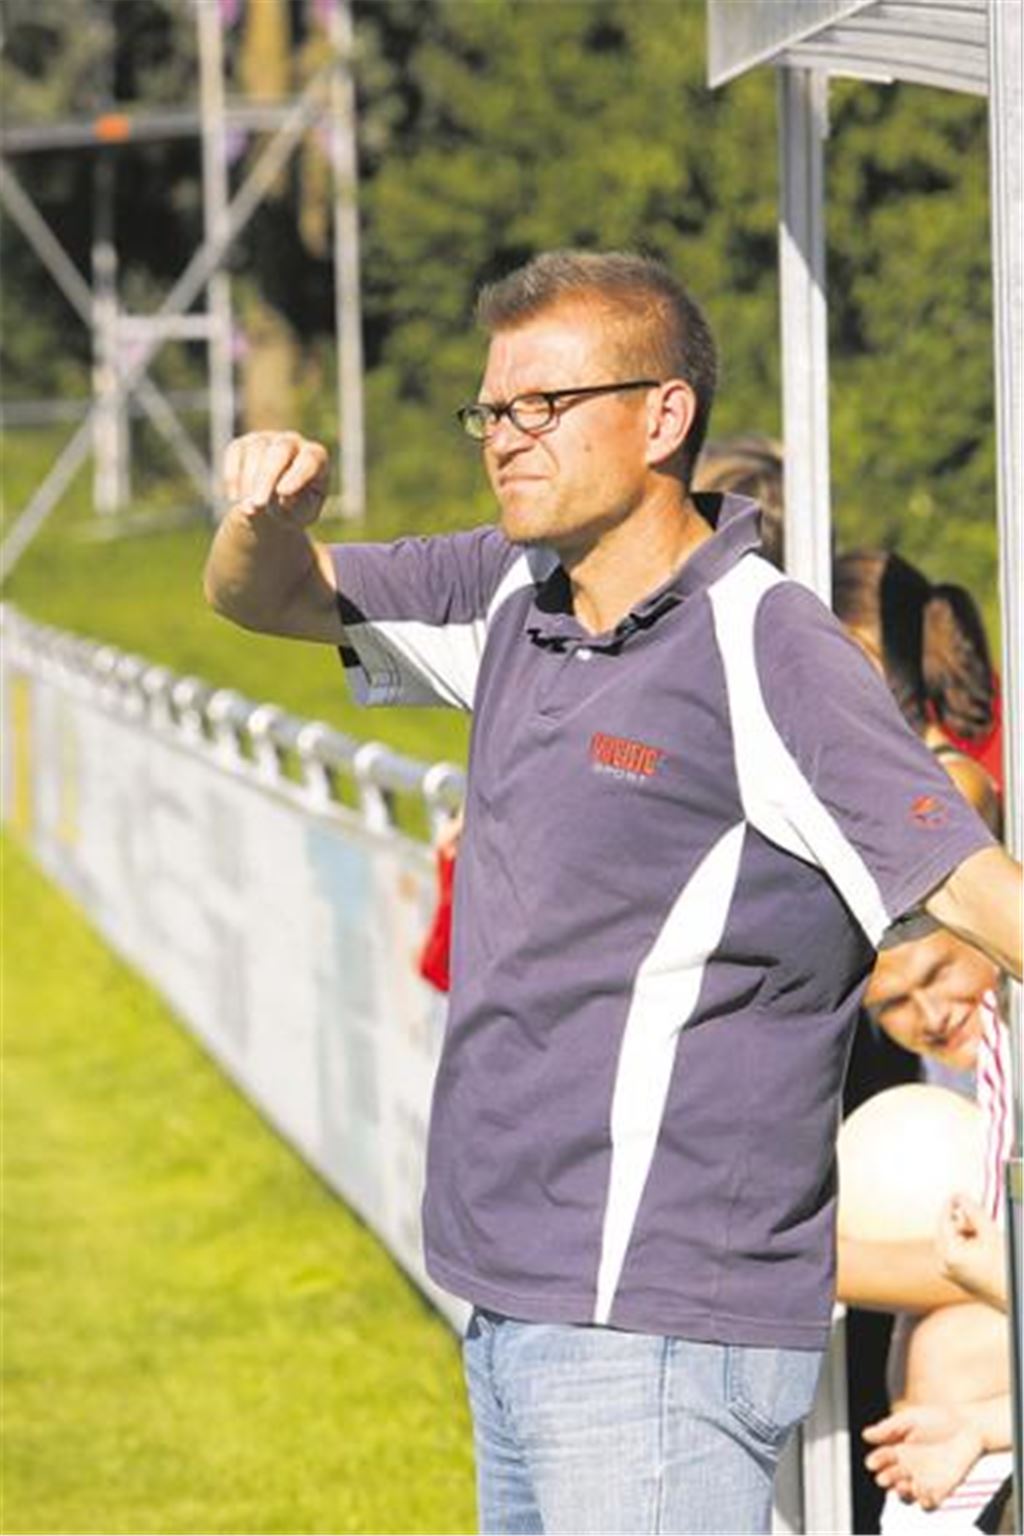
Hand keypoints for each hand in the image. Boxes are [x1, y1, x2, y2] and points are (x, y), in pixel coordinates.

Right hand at [223, 431, 329, 529]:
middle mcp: (294, 442)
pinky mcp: (244, 443)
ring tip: (249, 509)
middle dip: (267, 478)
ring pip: (256, 450)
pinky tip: (234, 497)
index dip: (297, 474)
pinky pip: (236, 452)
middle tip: (258, 504)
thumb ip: (299, 508)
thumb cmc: (294, 510)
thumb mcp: (303, 515)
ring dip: (249, 482)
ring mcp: (268, 439)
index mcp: (316, 457)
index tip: (283, 493)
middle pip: (281, 450)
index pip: (310, 459)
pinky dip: (233, 476)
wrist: (271, 507)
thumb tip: (282, 498)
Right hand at [863, 1404, 983, 1509]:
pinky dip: (923, 1501)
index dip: (875, 1462)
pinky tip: (920, 1493)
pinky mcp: (940, 1489)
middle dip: (886, 1479)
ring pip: (906, 1493)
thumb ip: (888, 1427)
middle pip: (891, 1478)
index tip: (872, 1463)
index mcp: (899, 1449)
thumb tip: (866, 1435)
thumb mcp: (910, 1418)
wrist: (968, 1426)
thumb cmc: (938, 1418)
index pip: (881, 1459)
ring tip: (902, 1485)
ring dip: (901, 1493)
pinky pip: (928, 1502)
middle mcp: (909, 1466)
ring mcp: (923, 1479)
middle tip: (885, 1478)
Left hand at [936, 1193, 1005, 1308]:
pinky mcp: (957, 1278)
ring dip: (968, 1235)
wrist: (1015, 1297)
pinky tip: (986, 1251)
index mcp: (948, 1254)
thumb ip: (972, 1211)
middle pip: (947, 1231)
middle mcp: (944, 1265)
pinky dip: (969, 1246)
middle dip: (964, 1223)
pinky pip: (958, 1253)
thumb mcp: (989, 1233)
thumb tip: (959, 1196)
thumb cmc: (1006, 1269)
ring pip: (954, 1241)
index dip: (952, 1204)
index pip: (944, 1220)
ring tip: (988, 1241)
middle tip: (984, 1224)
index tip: (958, 1194)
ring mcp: (950, 1273)